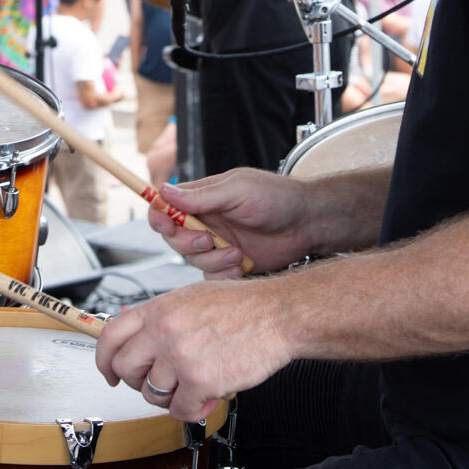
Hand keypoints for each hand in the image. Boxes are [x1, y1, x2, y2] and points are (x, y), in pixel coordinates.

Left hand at [96, 280, 294, 421]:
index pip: (110, 336)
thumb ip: (160, 317)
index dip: (104, 360)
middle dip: (139, 381)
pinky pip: (180, 410)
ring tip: (192, 385)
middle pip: (126, 369)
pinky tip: (205, 396)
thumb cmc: (242, 307)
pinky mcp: (200, 380)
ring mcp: (180, 356)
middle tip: (160, 383)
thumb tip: (135, 335)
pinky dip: (192, 409)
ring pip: (152, 393)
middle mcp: (164, 330)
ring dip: (171, 396)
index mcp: (159, 308)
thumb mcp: (190, 298)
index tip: (110, 373)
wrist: (277, 315)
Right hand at [149, 169, 315, 277]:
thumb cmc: (277, 198)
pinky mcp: (230, 265)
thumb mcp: (237, 191)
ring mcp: (218, 244)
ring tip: (236, 253)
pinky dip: (223, 275)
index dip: (159, 217)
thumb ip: (201, 195)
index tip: (166, 226)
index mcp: (204, 198)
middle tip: (208, 240)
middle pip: (174, 238)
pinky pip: (212, 277)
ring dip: (211, 260)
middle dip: (187, 243)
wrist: (308, 224)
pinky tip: (241, 266)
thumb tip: (165, 191)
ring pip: (193, 260)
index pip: (166, 207)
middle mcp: (207, 222)